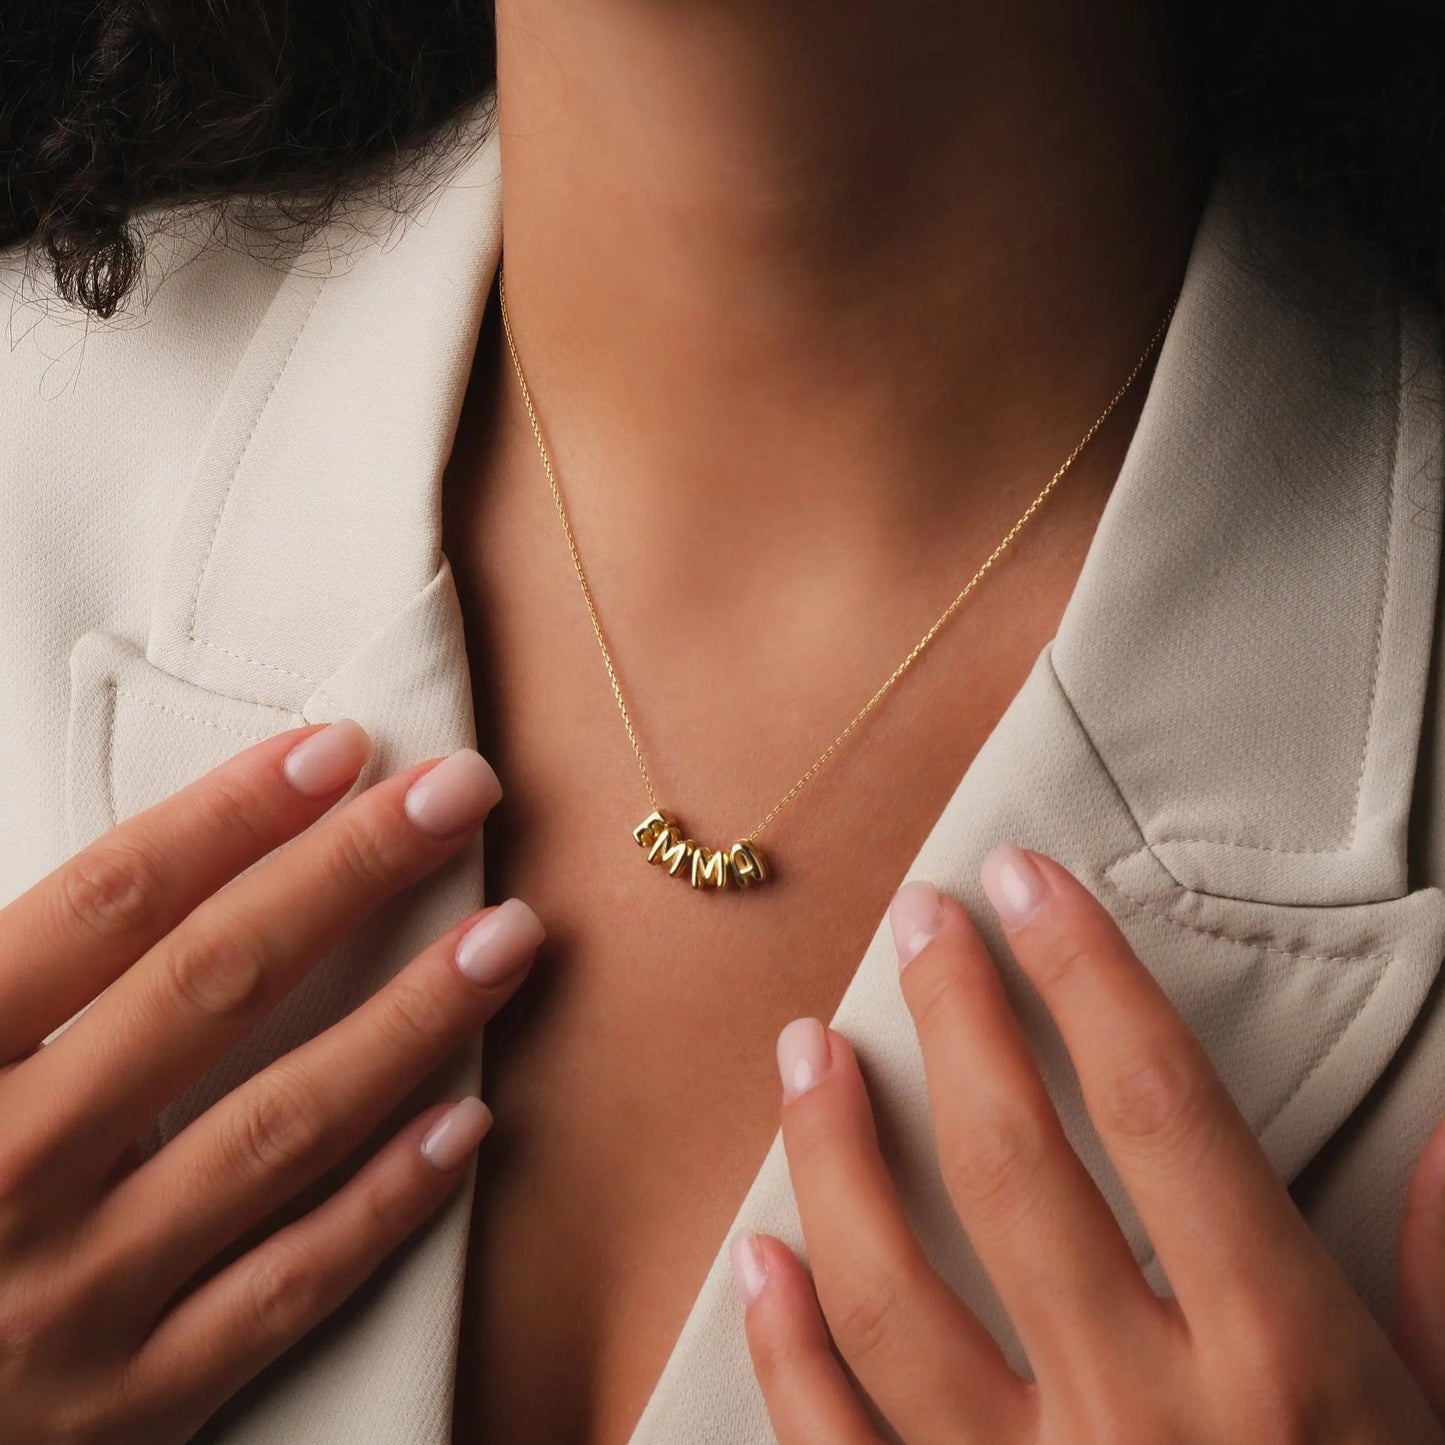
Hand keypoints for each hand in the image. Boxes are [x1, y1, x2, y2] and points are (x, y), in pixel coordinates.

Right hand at [0, 720, 541, 1443]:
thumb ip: (19, 972)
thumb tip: (165, 855)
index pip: (110, 904)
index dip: (231, 814)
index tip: (339, 749)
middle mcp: (6, 1174)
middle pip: (213, 986)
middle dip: (349, 874)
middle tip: (459, 794)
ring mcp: (75, 1296)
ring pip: (280, 1129)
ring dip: (411, 1020)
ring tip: (510, 935)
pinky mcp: (133, 1404)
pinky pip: (287, 1288)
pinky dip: (386, 1202)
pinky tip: (469, 1120)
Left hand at [734, 845, 1443, 1443]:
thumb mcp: (1439, 1423)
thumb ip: (1440, 1285)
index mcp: (1284, 1369)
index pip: (1161, 1109)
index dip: (1086, 973)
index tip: (1026, 877)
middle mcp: (1148, 1421)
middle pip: (1015, 1169)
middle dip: (956, 1022)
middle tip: (912, 921)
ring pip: (895, 1295)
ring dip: (833, 1157)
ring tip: (802, 1050)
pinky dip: (786, 1352)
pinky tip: (756, 1256)